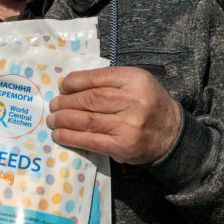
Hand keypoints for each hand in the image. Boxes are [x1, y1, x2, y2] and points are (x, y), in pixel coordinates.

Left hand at [46, 67, 181, 164]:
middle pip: (90, 99)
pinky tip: (59, 135)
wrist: (171, 133)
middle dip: (66, 102)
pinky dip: (71, 137)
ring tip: (52, 120)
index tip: (62, 87)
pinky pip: (91, 140)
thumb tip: (70, 86)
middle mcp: (134, 101)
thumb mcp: (136, 83)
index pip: (97, 78)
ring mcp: (128, 125)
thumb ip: (109, 82)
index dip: (74, 82)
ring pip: (87, 119)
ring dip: (64, 120)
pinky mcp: (123, 146)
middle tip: (53, 105)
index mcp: (135, 79)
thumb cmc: (147, 104)